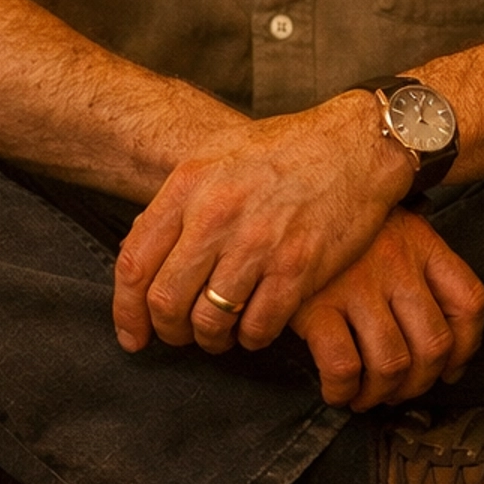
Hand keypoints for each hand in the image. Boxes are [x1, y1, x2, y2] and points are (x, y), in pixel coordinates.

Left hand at [112, 91, 414, 355]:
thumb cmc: (287, 150)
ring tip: (220, 334)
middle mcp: (218, 214)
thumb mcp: (218, 157)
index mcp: (190, 185)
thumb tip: (144, 254)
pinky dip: (251, 338)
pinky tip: (255, 328)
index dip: (127, 311)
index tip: (134, 334)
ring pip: (210, 321)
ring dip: (211, 339)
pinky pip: (258, 327)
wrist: (356, 145)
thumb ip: (179, 203)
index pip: (135, 264)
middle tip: (181, 335)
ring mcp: (258, 243)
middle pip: (166, 301)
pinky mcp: (299, 267)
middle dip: (169, 332)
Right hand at [290, 211, 483, 408]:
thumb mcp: (393, 228)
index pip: (468, 302)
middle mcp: (396, 264)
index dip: (466, 348)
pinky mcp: (315, 305)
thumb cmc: (342, 227)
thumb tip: (446, 349)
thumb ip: (421, 270)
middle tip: (400, 390)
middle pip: (434, 344)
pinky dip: (343, 390)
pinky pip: (343, 366)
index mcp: (422, 244)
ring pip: (392, 363)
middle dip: (420, 383)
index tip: (450, 369)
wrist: (284, 203)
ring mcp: (357, 285)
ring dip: (382, 394)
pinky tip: (337, 390)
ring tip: (367, 395)